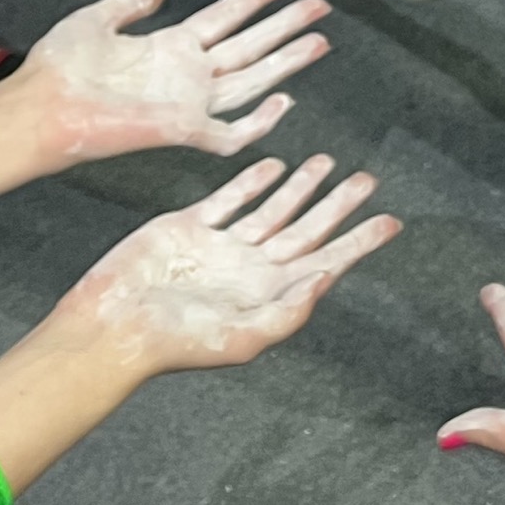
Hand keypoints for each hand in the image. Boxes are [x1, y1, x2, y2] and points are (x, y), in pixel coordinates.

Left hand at [11, 0, 330, 161]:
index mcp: (172, 47)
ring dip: (287, 61)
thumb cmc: (60, 69)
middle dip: (287, 25)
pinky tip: (284, 103)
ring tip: (319, 40)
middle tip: (322, 7)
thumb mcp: (97, 18)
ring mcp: (189, 102)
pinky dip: (259, 124)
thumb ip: (131, 1)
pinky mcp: (182, 129)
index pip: (228, 17)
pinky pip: (231, 133)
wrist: (42, 107)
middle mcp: (188, 74)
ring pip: (253, 80)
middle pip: (252, 46)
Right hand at [61, 154, 397, 374]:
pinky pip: (230, 199)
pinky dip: (252, 182)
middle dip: (337, 205)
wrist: (113, 326)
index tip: (392, 221)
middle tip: (366, 179)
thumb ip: (289, 311)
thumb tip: (325, 278)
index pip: (326, 263)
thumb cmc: (177, 343)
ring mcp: (221, 247)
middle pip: (306, 230)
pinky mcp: (189, 227)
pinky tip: (274, 165)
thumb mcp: (242, 337)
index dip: (359, 242)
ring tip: (327, 161)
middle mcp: (251, 269)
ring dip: (300, 187)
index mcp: (269, 295)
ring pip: (272, 209)